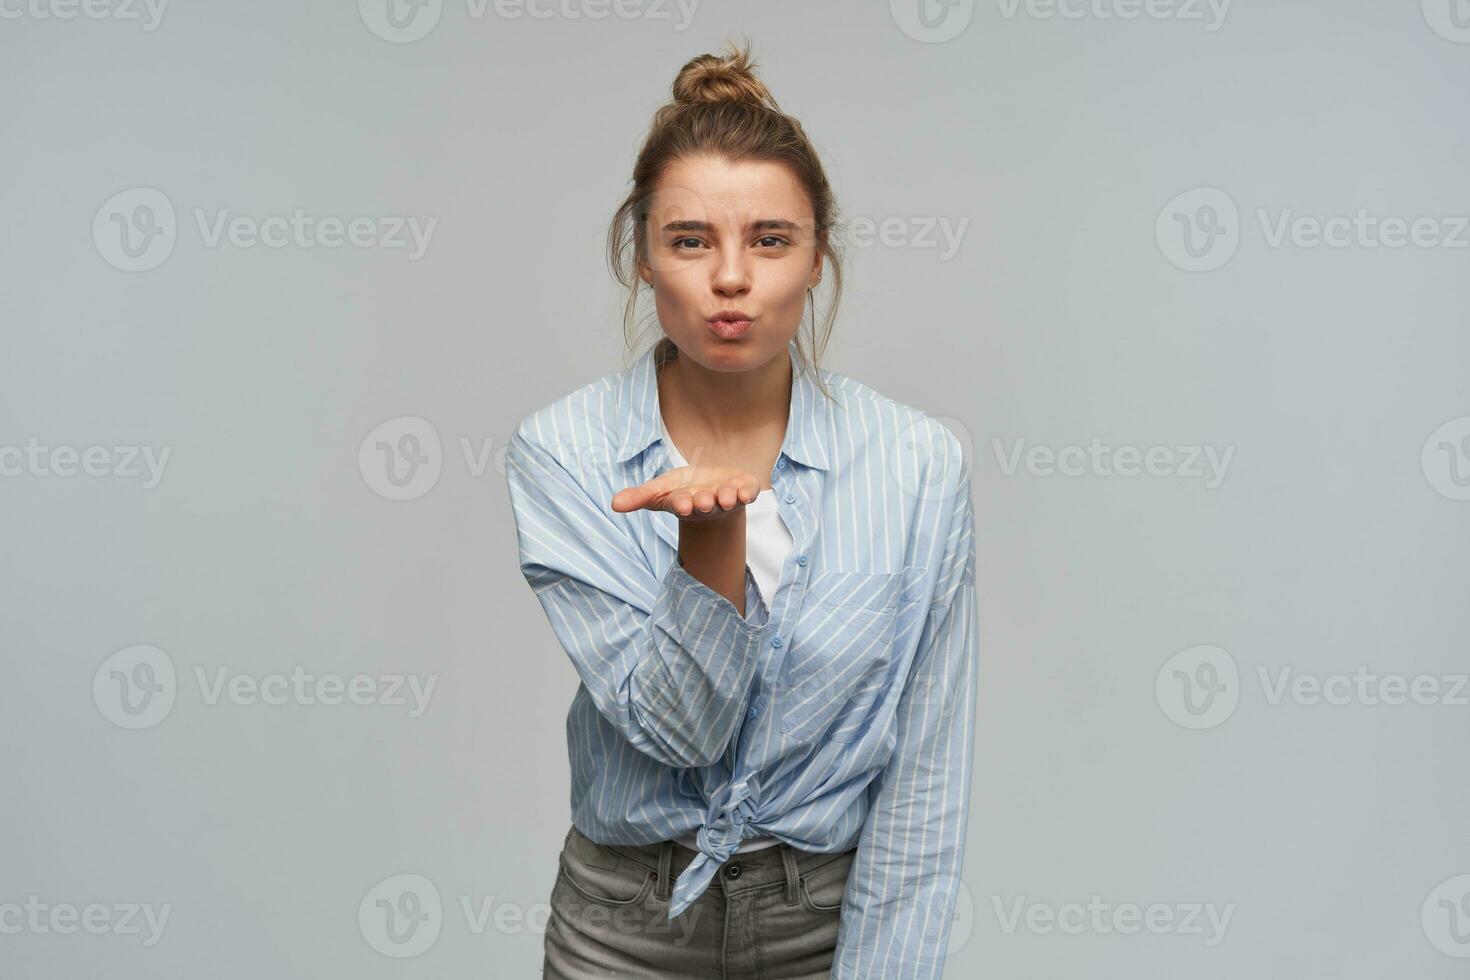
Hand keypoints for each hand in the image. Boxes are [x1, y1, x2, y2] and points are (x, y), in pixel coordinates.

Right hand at [611, 466, 761, 523]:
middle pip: (705, 503)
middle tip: (703, 501)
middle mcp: (707, 502)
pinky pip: (748, 493)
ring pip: (728, 499)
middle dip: (704, 502)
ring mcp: (727, 497)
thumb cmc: (684, 490)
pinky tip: (747, 492)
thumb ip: (638, 496)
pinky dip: (748, 492)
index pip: (680, 504)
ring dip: (727, 498)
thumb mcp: (660, 490)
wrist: (715, 491)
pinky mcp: (744, 490)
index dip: (681, 503)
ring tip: (727, 497)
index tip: (682, 504)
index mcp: (685, 502)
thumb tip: (613, 505)